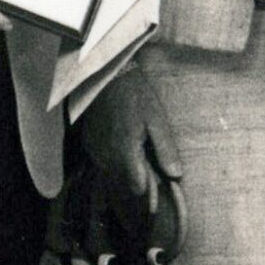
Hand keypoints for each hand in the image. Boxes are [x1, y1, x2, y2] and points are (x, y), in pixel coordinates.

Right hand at [80, 66, 183, 206]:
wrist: (107, 76)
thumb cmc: (136, 96)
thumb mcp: (157, 120)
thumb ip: (165, 150)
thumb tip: (176, 176)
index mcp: (125, 152)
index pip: (138, 188)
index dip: (151, 185)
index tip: (158, 175)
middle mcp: (106, 157)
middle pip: (125, 184)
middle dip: (139, 176)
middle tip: (148, 155)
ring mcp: (95, 151)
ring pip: (113, 174)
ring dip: (126, 168)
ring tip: (136, 145)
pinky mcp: (88, 145)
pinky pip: (103, 162)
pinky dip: (114, 158)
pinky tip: (121, 139)